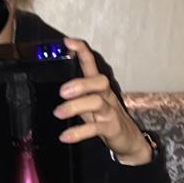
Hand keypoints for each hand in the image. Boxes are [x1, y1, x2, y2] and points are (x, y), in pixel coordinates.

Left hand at [53, 38, 152, 164]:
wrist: (128, 140)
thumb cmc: (104, 118)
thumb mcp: (90, 103)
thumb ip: (76, 94)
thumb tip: (55, 85)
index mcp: (99, 88)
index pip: (92, 64)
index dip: (82, 52)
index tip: (68, 42)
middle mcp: (107, 96)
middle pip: (99, 81)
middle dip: (80, 84)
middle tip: (61, 92)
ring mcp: (110, 112)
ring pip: (97, 103)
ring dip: (75, 106)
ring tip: (58, 113)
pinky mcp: (111, 128)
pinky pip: (95, 129)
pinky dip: (78, 133)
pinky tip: (65, 137)